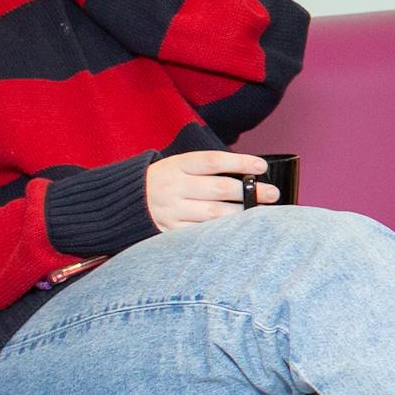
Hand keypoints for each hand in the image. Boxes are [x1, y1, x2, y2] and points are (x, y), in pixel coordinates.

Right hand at [146, 149, 269, 227]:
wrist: (121, 201)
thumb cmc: (162, 180)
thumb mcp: (177, 165)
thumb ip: (206, 169)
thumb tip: (247, 173)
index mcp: (177, 165)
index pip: (213, 161)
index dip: (239, 162)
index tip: (262, 166)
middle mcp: (174, 186)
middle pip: (219, 189)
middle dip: (250, 192)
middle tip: (273, 194)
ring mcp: (171, 210)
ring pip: (213, 214)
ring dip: (241, 215)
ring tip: (262, 214)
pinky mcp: (168, 231)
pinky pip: (199, 233)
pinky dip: (221, 233)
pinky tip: (239, 231)